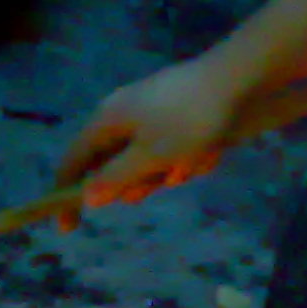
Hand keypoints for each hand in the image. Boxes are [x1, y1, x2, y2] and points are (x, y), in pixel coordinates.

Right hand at [53, 56, 245, 229]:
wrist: (241, 79)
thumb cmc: (188, 120)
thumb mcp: (149, 157)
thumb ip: (115, 179)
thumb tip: (86, 197)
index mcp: (106, 121)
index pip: (73, 163)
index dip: (66, 195)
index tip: (68, 228)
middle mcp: (122, 115)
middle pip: (112, 165)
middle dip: (136, 181)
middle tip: (161, 182)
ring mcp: (152, 113)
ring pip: (146, 161)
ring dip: (167, 172)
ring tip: (192, 164)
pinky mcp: (179, 116)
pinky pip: (171, 150)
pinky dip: (186, 159)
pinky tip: (209, 152)